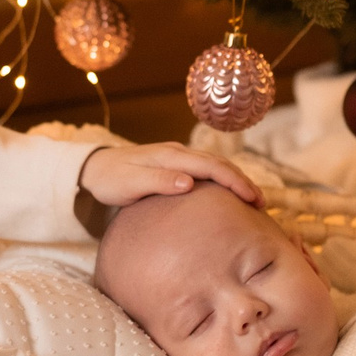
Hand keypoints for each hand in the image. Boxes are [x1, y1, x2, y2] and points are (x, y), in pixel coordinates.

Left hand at [79, 143, 259, 208]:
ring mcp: (177, 156)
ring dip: (235, 179)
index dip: (235, 182)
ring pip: (214, 165)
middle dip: (242, 181)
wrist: (95, 167)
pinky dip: (222, 179)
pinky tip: (227, 193)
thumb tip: (189, 182)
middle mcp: (178, 152)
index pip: (212, 167)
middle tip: (261, 203)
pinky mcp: (175, 163)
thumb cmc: (111, 179)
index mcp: (171, 157)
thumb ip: (158, 181)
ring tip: (251, 199)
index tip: (252, 199)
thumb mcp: (130, 184)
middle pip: (219, 163)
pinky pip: (205, 169)